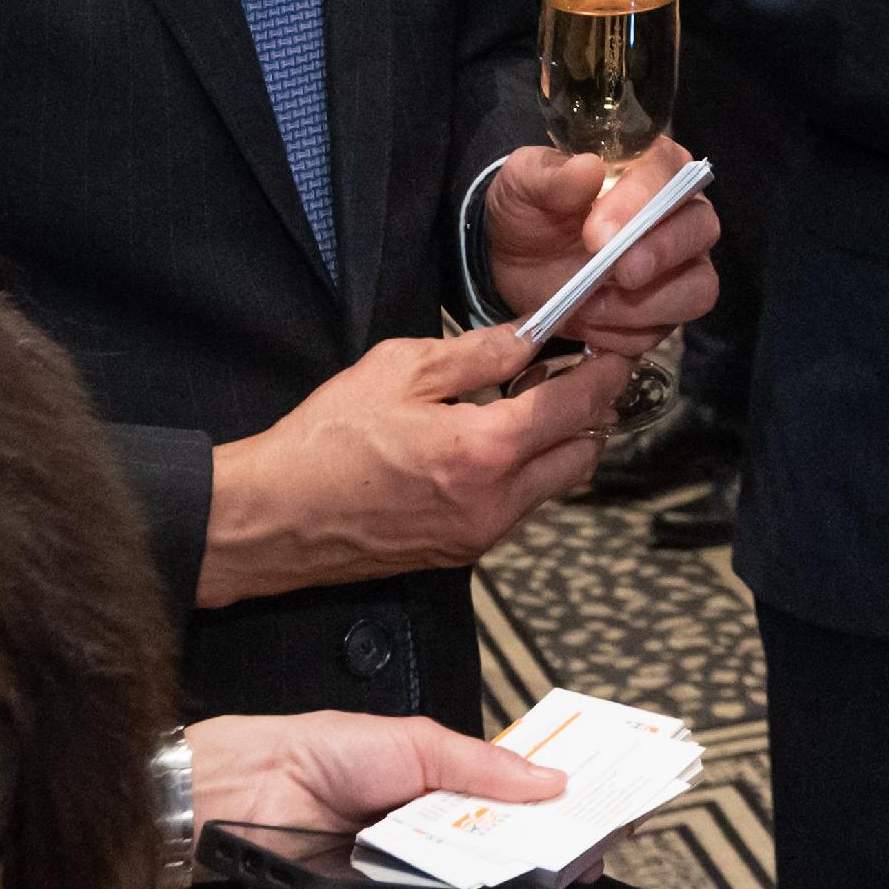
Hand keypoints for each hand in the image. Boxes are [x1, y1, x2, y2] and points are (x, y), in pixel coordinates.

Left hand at [188, 712, 583, 888]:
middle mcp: (432, 840)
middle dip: (548, 887)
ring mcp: (408, 880)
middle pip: (504, 872)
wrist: (254, 789)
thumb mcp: (419, 742)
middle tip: (582, 888)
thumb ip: (487, 766)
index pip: (519, 816)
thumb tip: (552, 779)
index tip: (602, 832)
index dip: (559, 828)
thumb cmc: (325, 751)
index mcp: (449, 794)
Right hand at [198, 330, 627, 605]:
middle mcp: (496, 502)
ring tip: (525, 405)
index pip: (579, 407)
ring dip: (558, 446)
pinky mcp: (462, 552)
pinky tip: (492, 444)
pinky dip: (526, 475)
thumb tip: (529, 336)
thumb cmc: (324, 442)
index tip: (615, 350)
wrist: (274, 518)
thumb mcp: (399, 370)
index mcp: (485, 450)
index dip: (605, 373)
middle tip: (572, 373)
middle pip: (584, 454)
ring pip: (556, 486)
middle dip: (590, 412)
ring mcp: (481, 534)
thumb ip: (476, 352)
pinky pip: (521, 508)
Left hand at [485, 137, 720, 355]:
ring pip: (696, 288)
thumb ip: (550, 176)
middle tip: (618, 272)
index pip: (668, 174)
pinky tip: (587, 324)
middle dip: (661, 254)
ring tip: (589, 304)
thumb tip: (588, 168)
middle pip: (701, 229)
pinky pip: (662, 332)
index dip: (640, 203)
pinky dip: (621, 335)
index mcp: (652, 167)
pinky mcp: (663, 314)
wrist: (516, 262)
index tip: (597, 232)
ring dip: (643, 305)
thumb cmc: (530, 207)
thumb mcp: (523, 181)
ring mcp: (678, 268)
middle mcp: (679, 214)